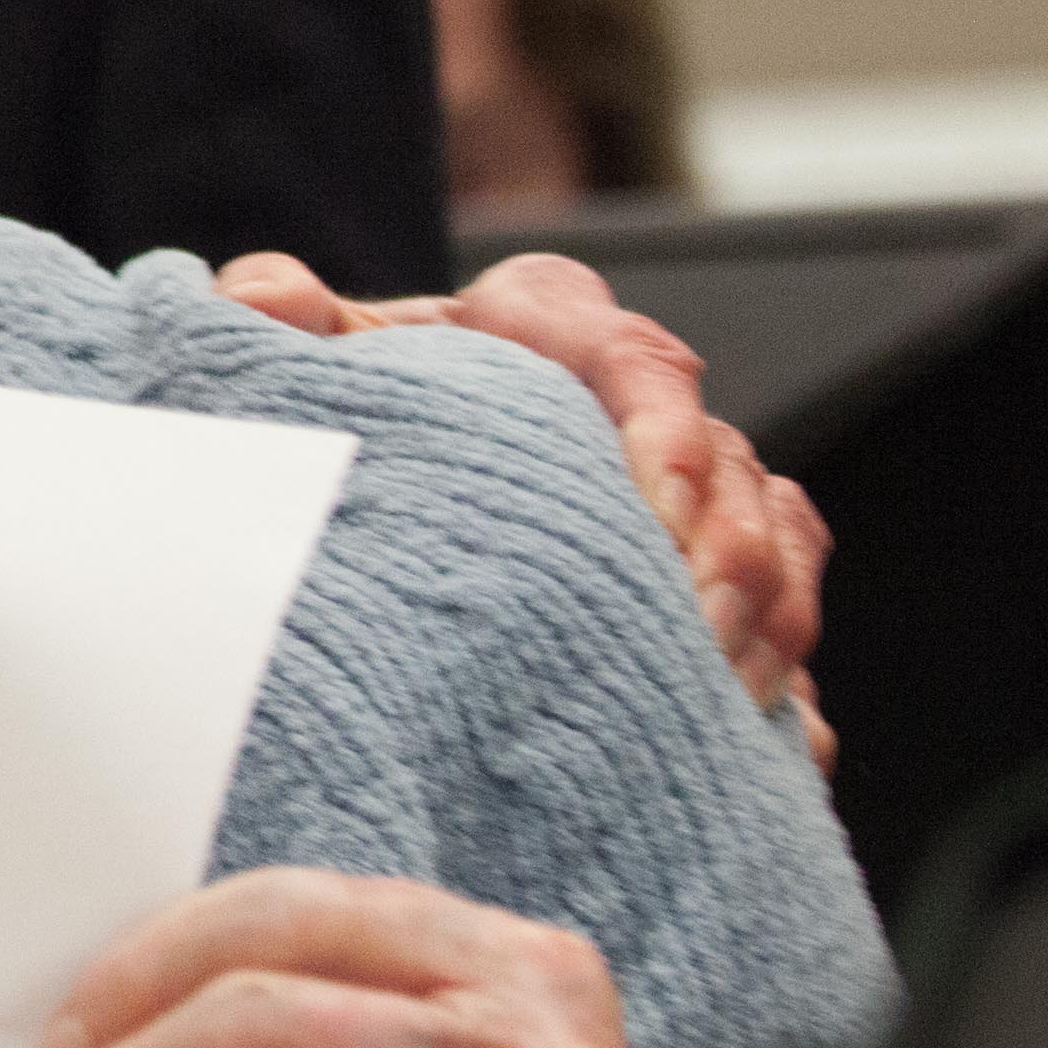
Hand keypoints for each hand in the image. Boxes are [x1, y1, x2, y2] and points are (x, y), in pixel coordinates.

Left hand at [221, 248, 829, 763]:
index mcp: (542, 327)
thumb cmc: (345, 402)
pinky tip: (773, 749)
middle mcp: (635, 402)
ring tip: (726, 700)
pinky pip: (785, 617)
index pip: (632, 357)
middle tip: (697, 639)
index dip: (664, 433)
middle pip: (731, 463)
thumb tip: (262, 299)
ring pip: (777, 539)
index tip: (660, 514)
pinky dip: (785, 680)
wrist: (364, 462)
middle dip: (729, 554)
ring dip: (766, 620)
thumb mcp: (310, 357)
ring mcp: (689, 489)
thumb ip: (278, 307)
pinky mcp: (709, 572)